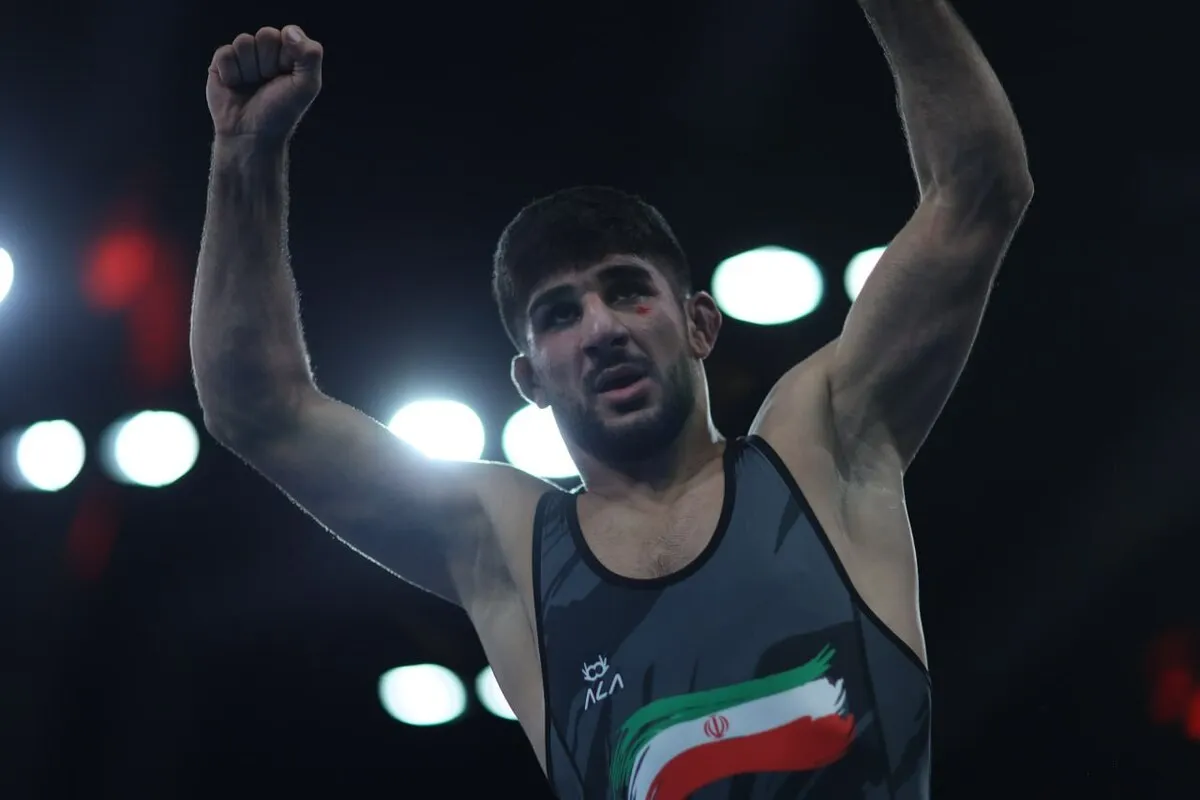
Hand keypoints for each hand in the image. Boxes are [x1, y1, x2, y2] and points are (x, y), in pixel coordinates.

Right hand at [206, 25, 322, 142]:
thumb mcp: (307, 86)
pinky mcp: (222, 63)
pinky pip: (225, 53)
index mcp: (289, 55)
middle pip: (266, 34)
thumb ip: (310, 55)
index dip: (287, 56)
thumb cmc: (281, 113)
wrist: (252, 135)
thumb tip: (288, 31)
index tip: (287, 77)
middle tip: (268, 82)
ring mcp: (244, 57)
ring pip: (244, 41)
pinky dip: (231, 73)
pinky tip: (235, 86)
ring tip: (252, 86)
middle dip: (268, 62)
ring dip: (250, 69)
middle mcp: (266, 52)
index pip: (288, 33)